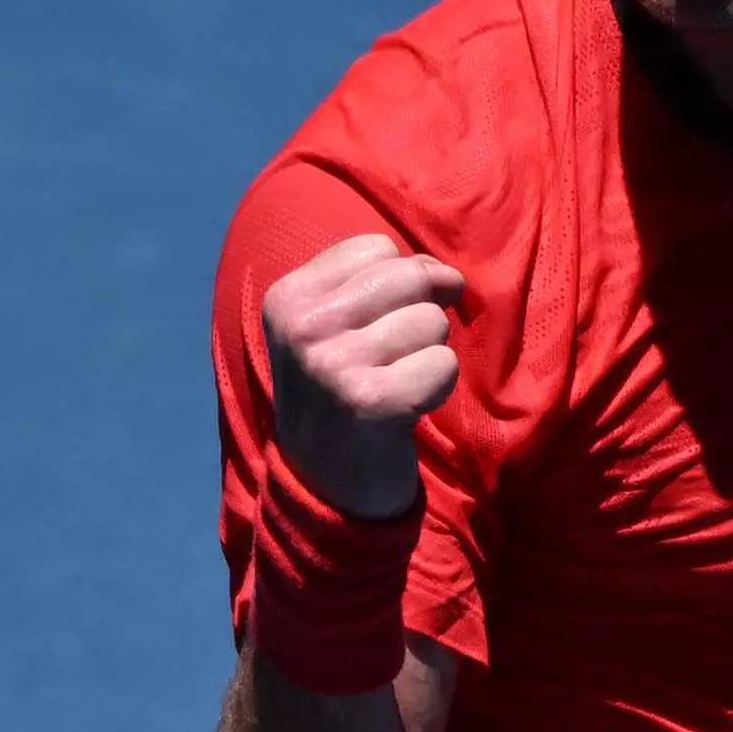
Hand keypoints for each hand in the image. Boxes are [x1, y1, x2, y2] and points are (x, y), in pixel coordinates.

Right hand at [251, 231, 463, 521]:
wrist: (324, 484)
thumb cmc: (338, 392)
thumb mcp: (329, 326)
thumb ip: (376, 281)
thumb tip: (446, 273)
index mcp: (287, 298)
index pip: (376, 247)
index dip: (398, 282)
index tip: (379, 323)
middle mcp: (303, 327)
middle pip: (409, 276)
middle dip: (421, 313)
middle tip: (395, 357)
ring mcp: (334, 365)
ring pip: (432, 321)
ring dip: (429, 354)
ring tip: (396, 384)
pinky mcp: (373, 402)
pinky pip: (443, 364)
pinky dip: (437, 387)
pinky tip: (406, 409)